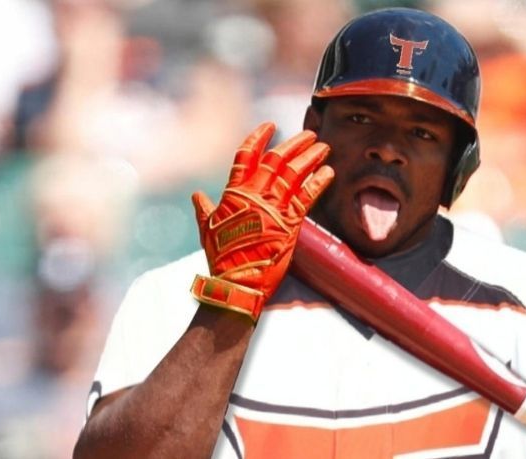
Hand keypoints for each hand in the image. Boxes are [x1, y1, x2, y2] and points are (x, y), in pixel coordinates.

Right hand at [191, 123, 333, 321]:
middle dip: (294, 144)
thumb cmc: (221, 258)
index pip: (246, 155)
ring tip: (323, 146)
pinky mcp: (290, 222)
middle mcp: (254, 194)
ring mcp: (273, 207)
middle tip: (309, 135)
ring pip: (294, 173)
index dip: (259, 137)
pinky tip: (329, 171)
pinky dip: (319, 182)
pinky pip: (307, 196)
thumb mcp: (207, 230)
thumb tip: (197, 195)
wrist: (237, 282)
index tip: (271, 125)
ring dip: (310, 157)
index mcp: (234, 193)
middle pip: (277, 159)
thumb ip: (204, 209)